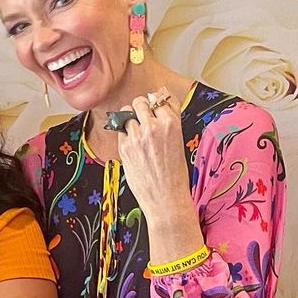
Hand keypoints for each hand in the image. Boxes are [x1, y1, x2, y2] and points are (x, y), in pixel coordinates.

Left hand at [116, 90, 203, 259]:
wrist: (166, 198)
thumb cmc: (175, 173)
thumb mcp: (178, 141)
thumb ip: (168, 121)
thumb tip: (160, 101)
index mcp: (171, 123)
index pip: (159, 99)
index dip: (154, 105)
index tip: (153, 110)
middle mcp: (154, 126)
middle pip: (140, 102)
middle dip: (139, 108)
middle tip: (140, 118)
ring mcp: (137, 137)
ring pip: (126, 113)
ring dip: (129, 119)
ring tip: (135, 132)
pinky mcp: (125, 147)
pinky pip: (119, 130)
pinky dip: (123, 133)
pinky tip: (131, 144)